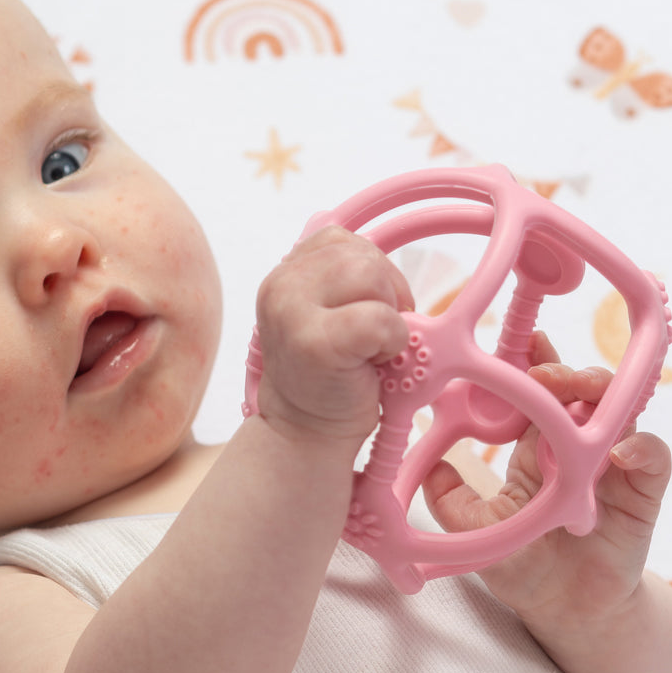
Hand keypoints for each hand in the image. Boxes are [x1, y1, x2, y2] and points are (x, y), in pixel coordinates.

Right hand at [254, 226, 412, 446]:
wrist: (307, 433)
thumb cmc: (329, 377)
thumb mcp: (329, 313)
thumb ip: (343, 280)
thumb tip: (385, 264)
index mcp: (284, 274)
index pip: (340, 239)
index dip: (371, 271)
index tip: (367, 311)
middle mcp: (280, 285)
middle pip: (362, 255)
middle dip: (387, 293)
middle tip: (375, 338)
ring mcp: (292, 312)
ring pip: (371, 276)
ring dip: (388, 316)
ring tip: (371, 348)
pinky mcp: (314, 342)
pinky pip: (379, 318)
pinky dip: (390, 340)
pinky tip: (372, 363)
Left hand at [423, 332, 670, 633]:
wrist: (565, 611)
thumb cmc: (522, 564)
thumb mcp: (476, 532)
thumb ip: (450, 502)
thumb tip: (428, 466)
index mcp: (538, 446)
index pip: (538, 394)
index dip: (532, 366)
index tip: (521, 345)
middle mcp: (579, 447)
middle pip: (580, 392)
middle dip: (564, 373)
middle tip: (545, 372)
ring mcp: (613, 466)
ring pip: (618, 413)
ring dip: (602, 397)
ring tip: (581, 394)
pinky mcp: (642, 494)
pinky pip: (654, 459)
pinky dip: (643, 449)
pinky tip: (621, 451)